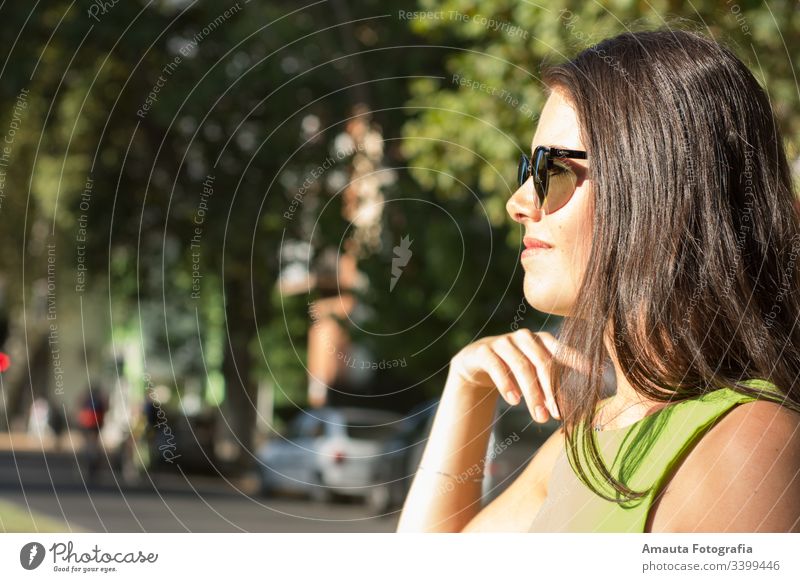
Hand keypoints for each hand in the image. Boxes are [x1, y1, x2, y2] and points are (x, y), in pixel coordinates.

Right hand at [448, 330, 582, 423]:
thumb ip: (555, 381)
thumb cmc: (514, 369)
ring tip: (539, 417)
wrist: (476, 362)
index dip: (578, 363)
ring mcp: (503, 342)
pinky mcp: (484, 351)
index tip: (595, 376)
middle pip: (543, 362)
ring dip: (532, 393)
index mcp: (542, 340)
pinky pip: (497, 367)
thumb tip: (581, 406)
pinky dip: (506, 384)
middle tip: (558, 415)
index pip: (562, 353)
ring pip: (521, 366)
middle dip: (552, 390)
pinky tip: (514, 401)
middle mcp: (524, 337)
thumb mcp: (535, 372)